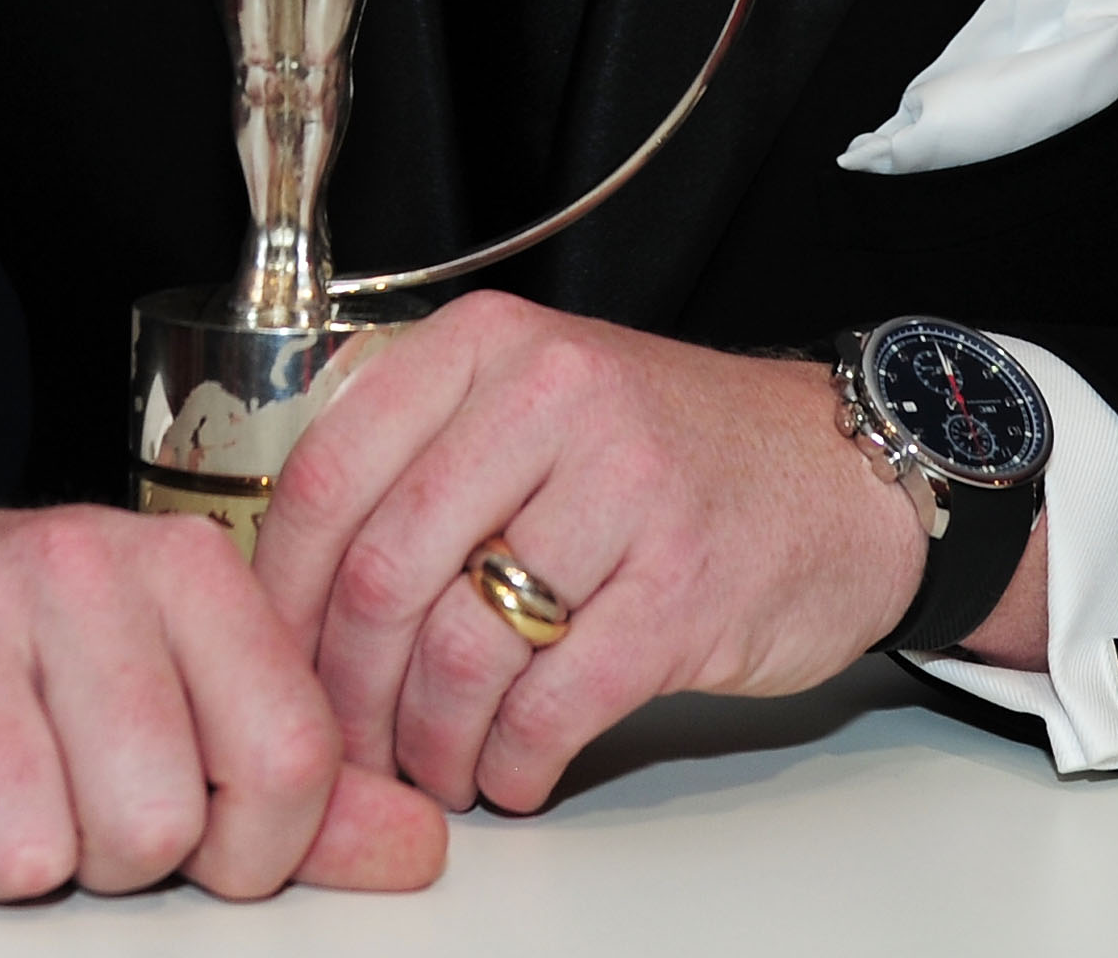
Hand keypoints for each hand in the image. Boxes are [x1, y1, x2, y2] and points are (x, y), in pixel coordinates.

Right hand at [0, 489, 446, 908]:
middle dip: (112, 854)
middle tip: (66, 790)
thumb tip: (418, 850)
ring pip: (32, 862)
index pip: (289, 757)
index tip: (205, 830)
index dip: (257, 847)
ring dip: (8, 862)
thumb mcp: (174, 679)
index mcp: (178, 562)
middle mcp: (69, 566)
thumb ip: (297, 773)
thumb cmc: (21, 649)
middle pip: (153, 827)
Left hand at [249, 293, 930, 814]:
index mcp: (490, 346)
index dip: (282, 592)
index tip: (273, 659)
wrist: (844, 474)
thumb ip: (424, 455)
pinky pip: (552, 704)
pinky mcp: (681, 589)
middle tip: (347, 744)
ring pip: (460, 649)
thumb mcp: (536, 399)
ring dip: (430, 741)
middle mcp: (551, 398)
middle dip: (346, 691)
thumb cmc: (671, 451)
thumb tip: (295, 584)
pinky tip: (513, 772)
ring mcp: (624, 491)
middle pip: (383, 574)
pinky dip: (514, 761)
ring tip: (438, 767)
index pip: (329, 472)